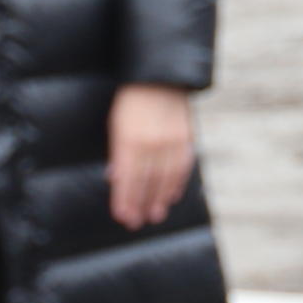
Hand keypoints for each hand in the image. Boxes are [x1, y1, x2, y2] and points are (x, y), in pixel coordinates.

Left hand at [104, 84, 195, 228]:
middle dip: (140, 204)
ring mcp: (172, 142)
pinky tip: (170, 196)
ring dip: (158, 199)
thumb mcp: (116, 125)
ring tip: (154, 215)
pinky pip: (182, 168)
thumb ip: (118, 152)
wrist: (160, 79)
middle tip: (136, 223)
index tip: (122, 216)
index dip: (124, 198)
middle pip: (146, 182)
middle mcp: (152, 144)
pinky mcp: (186, 139)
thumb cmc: (132, 103)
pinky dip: (176, 184)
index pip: (126, 177)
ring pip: (165, 178)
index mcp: (130, 140)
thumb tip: (115, 178)